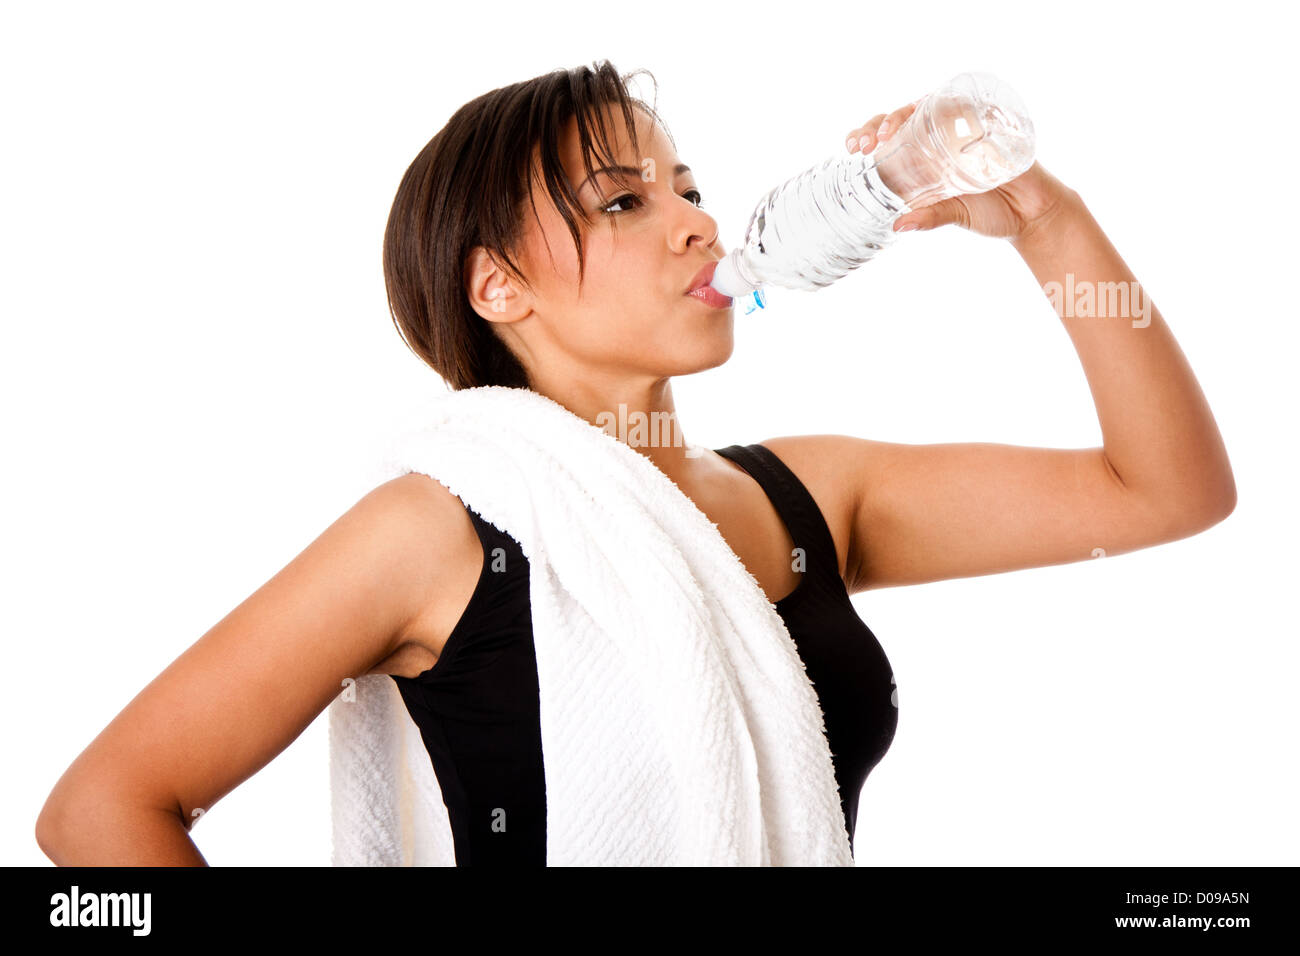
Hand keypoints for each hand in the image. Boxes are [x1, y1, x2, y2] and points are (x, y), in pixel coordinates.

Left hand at [845, 99, 1076, 242]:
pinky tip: (935, 110)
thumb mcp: (955, 215)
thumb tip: (897, 225)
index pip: (889, 138)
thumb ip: (929, 218)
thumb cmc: (991, 213)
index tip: (853, 148)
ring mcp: (963, 128)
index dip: (868, 136)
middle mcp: (939, 138)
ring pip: (928, 106)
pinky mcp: (989, 123)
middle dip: (879, 125)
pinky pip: (969, 104)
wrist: (1033, 212)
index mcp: (924, 157)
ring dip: (905, 114)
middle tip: (867, 144)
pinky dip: (952, 104)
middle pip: (902, 117)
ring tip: (890, 133)